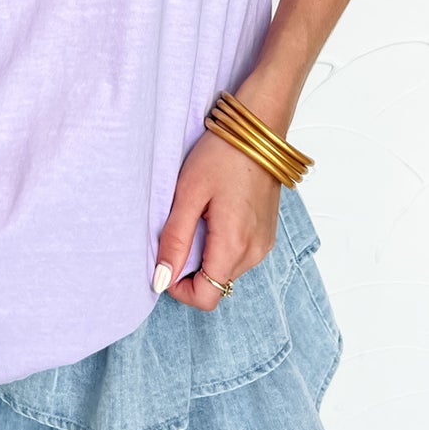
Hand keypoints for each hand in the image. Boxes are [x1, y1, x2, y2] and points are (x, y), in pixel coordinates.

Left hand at [153, 129, 282, 309]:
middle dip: (191, 268)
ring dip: (206, 255)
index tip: (167, 261)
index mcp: (234, 245)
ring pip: (226, 271)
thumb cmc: (222, 155)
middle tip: (180, 227)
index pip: (206, 298)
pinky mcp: (267, 235)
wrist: (258, 132)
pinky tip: (215, 214)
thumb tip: (161, 280)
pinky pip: (239, 255)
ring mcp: (264, 244)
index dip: (180, 288)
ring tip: (199, 216)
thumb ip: (175, 240)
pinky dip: (221, 245)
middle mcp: (255, 253)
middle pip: (216, 285)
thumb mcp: (188, 194)